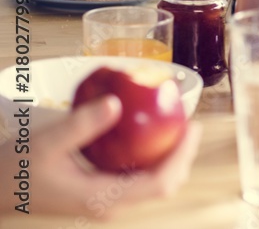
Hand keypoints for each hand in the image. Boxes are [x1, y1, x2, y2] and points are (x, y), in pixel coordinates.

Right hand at [5, 95, 200, 217]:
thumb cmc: (17, 168)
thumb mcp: (47, 142)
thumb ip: (82, 125)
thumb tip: (116, 104)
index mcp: (102, 197)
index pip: (159, 183)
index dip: (181, 156)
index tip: (193, 127)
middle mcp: (110, 204)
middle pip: (164, 185)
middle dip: (182, 155)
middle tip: (189, 122)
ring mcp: (107, 202)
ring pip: (154, 183)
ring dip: (170, 157)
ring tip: (177, 126)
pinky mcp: (102, 194)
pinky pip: (139, 178)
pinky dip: (153, 158)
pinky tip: (151, 135)